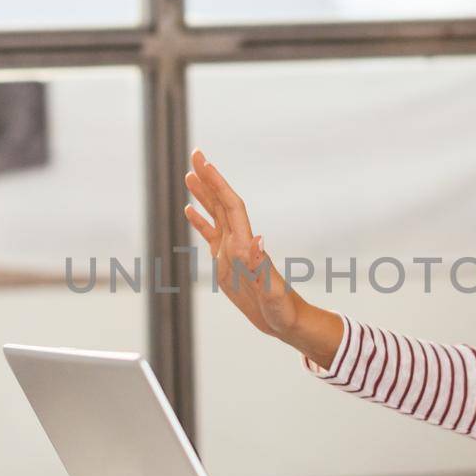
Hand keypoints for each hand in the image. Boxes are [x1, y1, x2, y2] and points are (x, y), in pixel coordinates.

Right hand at [183, 148, 302, 339]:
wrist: (286, 321)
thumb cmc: (283, 311)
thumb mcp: (274, 294)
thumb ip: (264, 270)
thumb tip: (257, 241)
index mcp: (247, 247)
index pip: (231, 206)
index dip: (218, 184)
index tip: (205, 163)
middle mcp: (240, 243)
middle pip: (222, 203)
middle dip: (209, 178)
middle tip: (195, 154)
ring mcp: (232, 251)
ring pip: (215, 214)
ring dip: (203, 194)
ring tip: (189, 174)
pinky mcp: (227, 263)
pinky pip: (211, 235)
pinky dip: (200, 221)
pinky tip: (189, 209)